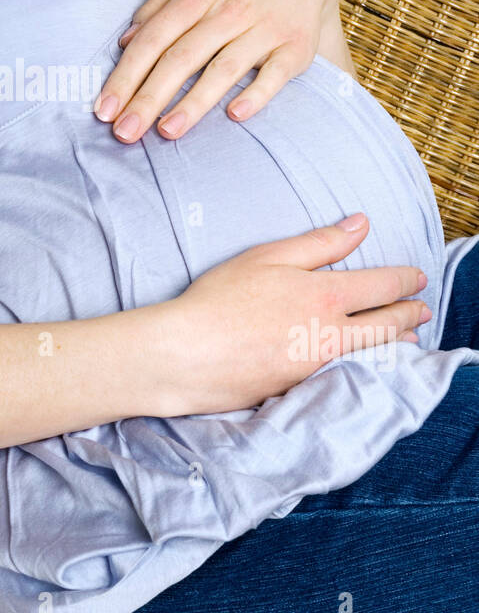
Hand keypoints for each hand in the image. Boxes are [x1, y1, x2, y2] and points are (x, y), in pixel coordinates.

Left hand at [93, 0, 340, 141]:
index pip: (153, 40)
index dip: (126, 75)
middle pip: (181, 58)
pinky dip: (256, 94)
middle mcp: (227, 12)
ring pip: (223, 69)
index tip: (104, 109)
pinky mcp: (294, 47)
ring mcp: (263, 30)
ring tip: (166, 132)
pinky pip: (274, 74)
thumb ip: (158, 6)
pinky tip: (234, 115)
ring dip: (193, 102)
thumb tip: (124, 41)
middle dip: (149, 97)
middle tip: (124, 132)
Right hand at [153, 214, 431, 415]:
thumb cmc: (221, 299)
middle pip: (387, 324)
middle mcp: (333, 334)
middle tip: (423, 308)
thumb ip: (320, 242)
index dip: (405, 280)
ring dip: (397, 342)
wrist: (189, 355)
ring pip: (374, 354)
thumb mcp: (269, 257)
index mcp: (327, 295)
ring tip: (410, 336)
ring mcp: (320, 366)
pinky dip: (368, 365)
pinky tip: (367, 362)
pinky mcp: (303, 389)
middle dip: (410, 313)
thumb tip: (361, 224)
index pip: (382, 285)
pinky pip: (350, 373)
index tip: (418, 277)